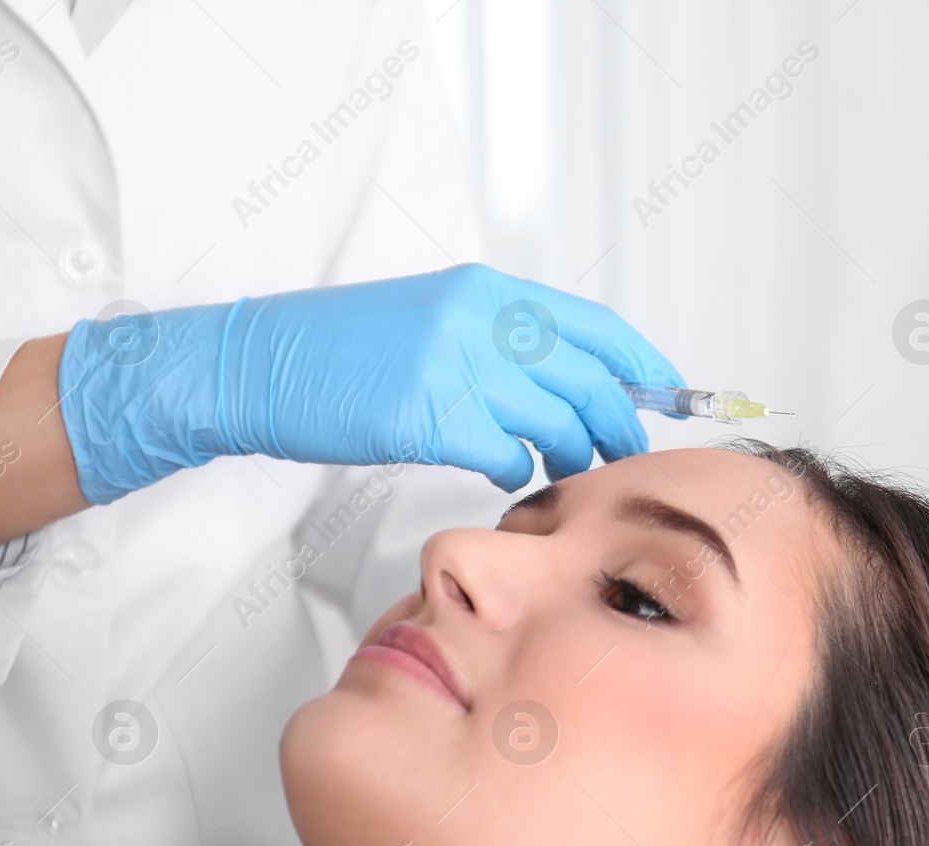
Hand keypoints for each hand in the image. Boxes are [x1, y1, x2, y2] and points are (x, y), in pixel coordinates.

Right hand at [58, 264, 685, 501]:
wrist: (259, 366)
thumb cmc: (343, 351)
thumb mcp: (434, 319)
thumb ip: (501, 340)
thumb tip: (572, 379)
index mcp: (486, 291)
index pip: (594, 325)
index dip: (641, 364)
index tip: (669, 393)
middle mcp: (480, 320)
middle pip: (587, 379)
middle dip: (617, 423)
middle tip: (624, 451)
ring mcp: (455, 366)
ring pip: (554, 423)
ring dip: (568, 453)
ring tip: (559, 465)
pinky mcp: (428, 416)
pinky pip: (504, 456)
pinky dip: (512, 470)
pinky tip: (498, 470)